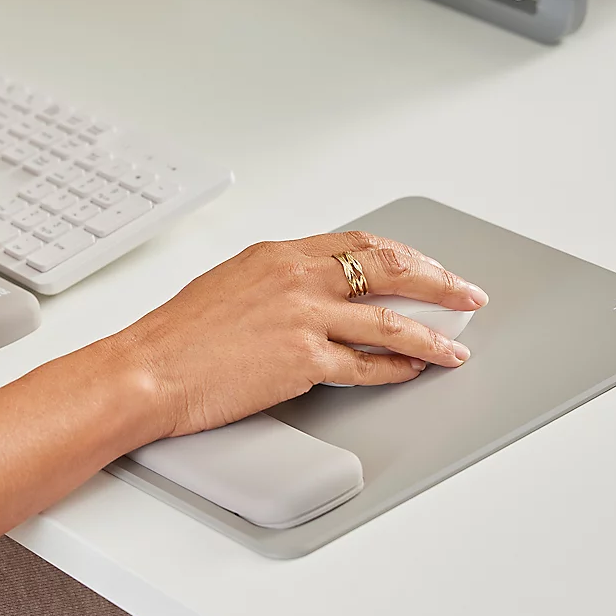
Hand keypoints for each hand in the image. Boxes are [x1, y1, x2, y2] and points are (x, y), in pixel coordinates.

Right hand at [115, 232, 489, 438]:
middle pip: (389, 270)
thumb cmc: (177, 334)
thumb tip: (318, 291)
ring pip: (390, 321)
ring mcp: (304, 317)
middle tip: (465, 296)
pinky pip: (367, 365)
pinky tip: (412, 371)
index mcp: (279, 253)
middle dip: (438, 283)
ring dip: (431, 335)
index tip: (428, 267)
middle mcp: (297, 277)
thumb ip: (279, 281)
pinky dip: (397, 369)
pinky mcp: (304, 360)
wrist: (149, 368)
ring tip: (455, 347)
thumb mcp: (230, 283)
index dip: (405, 257)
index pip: (360, 244)